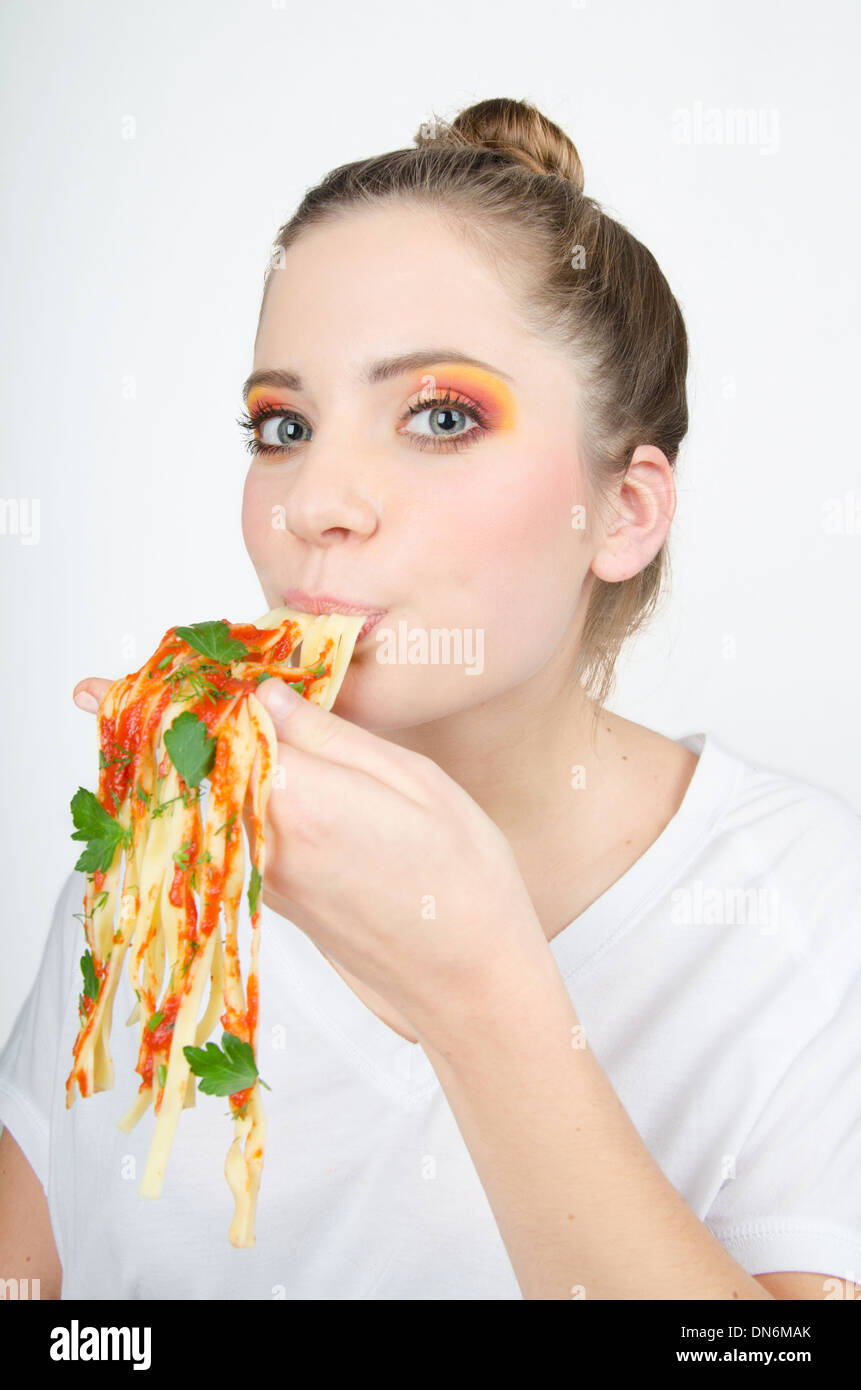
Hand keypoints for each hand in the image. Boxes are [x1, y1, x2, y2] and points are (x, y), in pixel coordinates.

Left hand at [71, 674, 549, 1045]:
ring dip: (167, 764)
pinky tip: (208, 776)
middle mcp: (264, 841)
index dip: (171, 694)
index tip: (129, 673)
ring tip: (152, 720)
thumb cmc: (462, 877)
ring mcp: (262, 876)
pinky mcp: (271, 899)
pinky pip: (216, 836)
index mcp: (300, 798)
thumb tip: (265, 696)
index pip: (209, 729)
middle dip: (148, 729)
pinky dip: (197, 802)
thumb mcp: (412, 780)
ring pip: (190, 806)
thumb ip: (330, 735)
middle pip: (183, 771)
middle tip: (94, 693)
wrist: (466, 982)